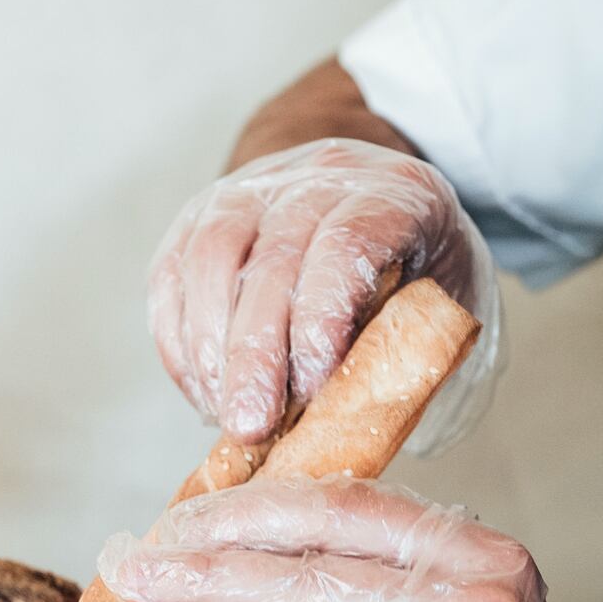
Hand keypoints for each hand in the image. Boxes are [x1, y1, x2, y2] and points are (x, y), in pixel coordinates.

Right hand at [148, 138, 500, 447]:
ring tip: (222, 412)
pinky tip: (201, 389)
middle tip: (251, 425)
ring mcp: (252, 188)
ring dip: (208, 351)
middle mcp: (319, 176)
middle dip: (253, 356)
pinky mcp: (199, 214)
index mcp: (394, 192)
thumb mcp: (432, 302)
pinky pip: (171, 275)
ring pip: (209, 260)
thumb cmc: (412, 272)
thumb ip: (394, 346)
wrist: (367, 202)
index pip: (344, 246)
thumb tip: (334, 419)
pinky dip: (179, 342)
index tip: (309, 392)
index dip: (319, 322)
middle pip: (270, 262)